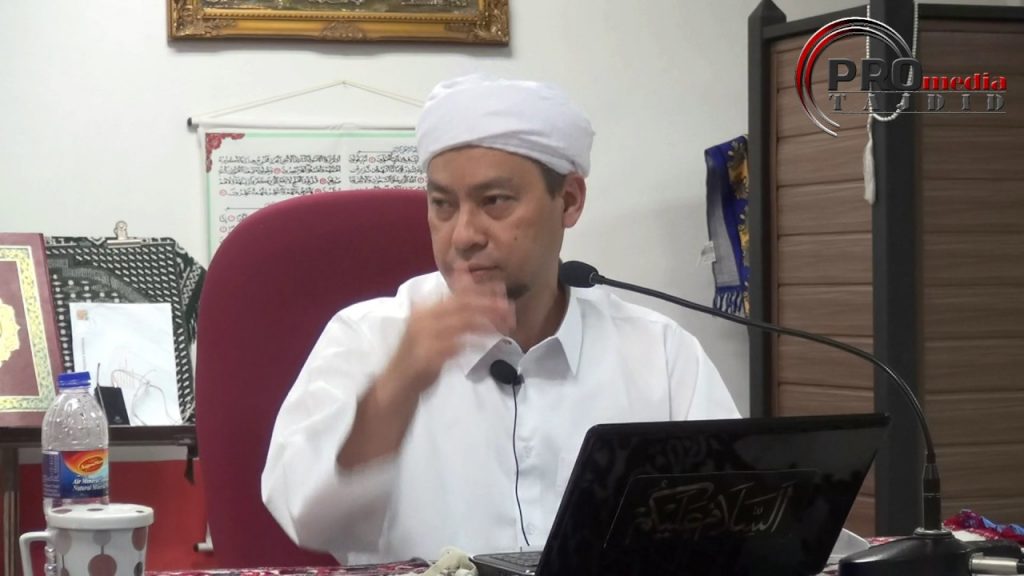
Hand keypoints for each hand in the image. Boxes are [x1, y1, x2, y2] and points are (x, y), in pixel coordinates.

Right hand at [382, 268, 514, 396]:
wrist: (397, 381)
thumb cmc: (417, 352)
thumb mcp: (431, 326)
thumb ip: (449, 308)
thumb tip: (465, 278)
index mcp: (424, 310)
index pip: (456, 294)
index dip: (481, 291)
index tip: (501, 292)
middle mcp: (423, 319)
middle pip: (462, 306)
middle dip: (488, 306)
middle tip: (509, 309)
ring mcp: (425, 338)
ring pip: (463, 324)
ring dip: (487, 324)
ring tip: (504, 327)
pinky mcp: (429, 357)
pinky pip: (458, 347)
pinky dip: (475, 344)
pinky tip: (486, 346)